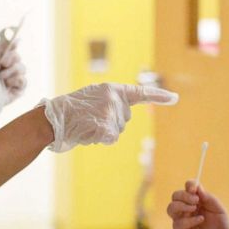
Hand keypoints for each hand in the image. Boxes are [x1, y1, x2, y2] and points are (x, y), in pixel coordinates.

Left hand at [0, 35, 26, 134]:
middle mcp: (4, 70)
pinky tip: (8, 85)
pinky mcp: (16, 91)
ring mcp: (11, 81)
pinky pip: (24, 81)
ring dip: (12, 72)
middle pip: (18, 57)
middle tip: (1, 65)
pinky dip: (17, 81)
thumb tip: (12, 37)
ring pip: (22, 68)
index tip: (14, 43)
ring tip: (1, 79)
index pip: (10, 49)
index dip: (12, 46)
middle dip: (11, 60)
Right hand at [39, 83, 177, 152]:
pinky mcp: (106, 125)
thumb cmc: (70, 111)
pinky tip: (88, 132)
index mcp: (111, 89)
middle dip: (111, 124)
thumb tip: (122, 121)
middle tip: (90, 120)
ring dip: (104, 133)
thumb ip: (110, 104)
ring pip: (118, 131)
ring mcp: (110, 112)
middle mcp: (114, 98)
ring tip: (86, 124)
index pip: (139, 92)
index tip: (175, 98)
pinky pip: (110, 138)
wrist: (52, 119)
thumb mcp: (92, 99)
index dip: (158, 96)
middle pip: (125, 120)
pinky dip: (100, 139)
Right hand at [168, 180, 228, 228]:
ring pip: (171, 208)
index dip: (189, 185)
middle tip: (196, 201)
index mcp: (195, 199)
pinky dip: (189, 220)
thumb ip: (208, 197)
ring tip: (194, 209)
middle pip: (175, 195)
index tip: (194, 188)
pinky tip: (200, 220)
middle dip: (184, 196)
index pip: (187, 187)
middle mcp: (185, 208)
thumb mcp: (218, 208)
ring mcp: (181, 219)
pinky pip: (178, 223)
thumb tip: (197, 187)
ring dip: (181, 206)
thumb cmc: (220, 225)